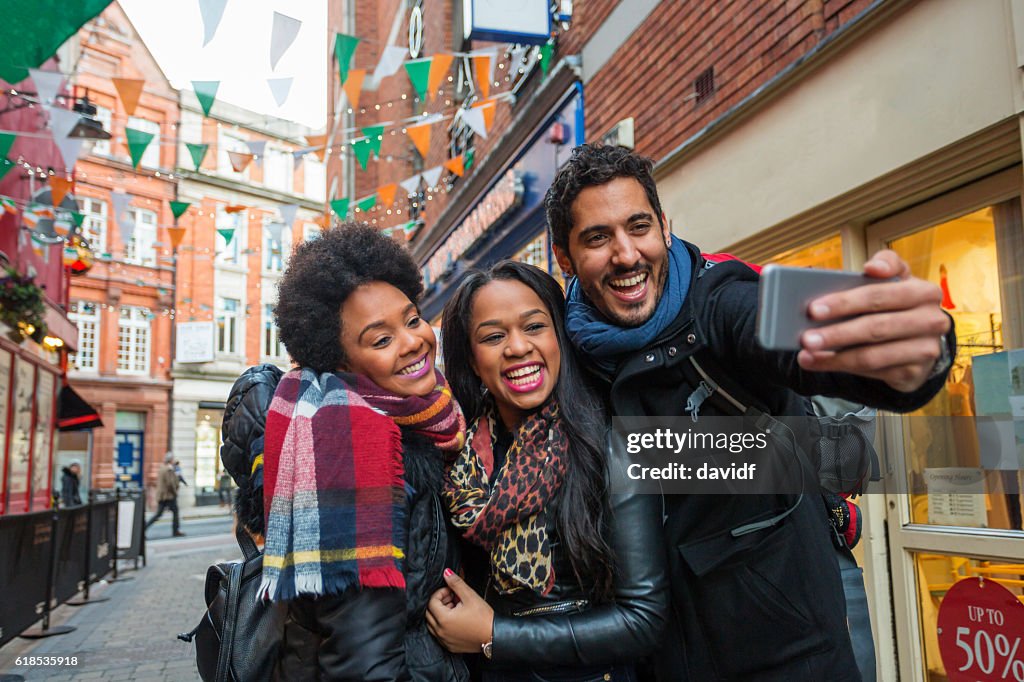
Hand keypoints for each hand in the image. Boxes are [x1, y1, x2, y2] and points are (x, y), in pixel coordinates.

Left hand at [425, 569, 493, 653]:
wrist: (494, 636)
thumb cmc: (484, 618)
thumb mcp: (470, 596)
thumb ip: (456, 583)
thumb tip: (446, 573)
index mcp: (443, 619)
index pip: (432, 601)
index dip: (441, 593)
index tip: (451, 591)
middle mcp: (440, 632)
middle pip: (429, 613)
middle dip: (439, 602)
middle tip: (452, 598)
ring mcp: (444, 640)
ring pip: (432, 624)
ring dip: (439, 614)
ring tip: (455, 608)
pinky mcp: (449, 646)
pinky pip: (439, 634)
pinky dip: (442, 625)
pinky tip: (455, 620)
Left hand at [798, 249, 950, 392]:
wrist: (921, 340)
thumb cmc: (898, 304)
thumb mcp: (896, 281)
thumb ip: (886, 265)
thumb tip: (873, 267)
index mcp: (924, 292)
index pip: (879, 295)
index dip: (845, 302)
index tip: (814, 309)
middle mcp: (931, 321)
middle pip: (875, 327)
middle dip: (836, 333)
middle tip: (805, 337)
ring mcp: (925, 349)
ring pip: (872, 355)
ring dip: (835, 357)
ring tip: (807, 354)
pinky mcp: (914, 373)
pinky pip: (872, 372)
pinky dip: (842, 367)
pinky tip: (820, 363)